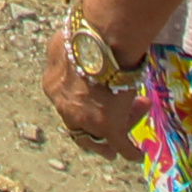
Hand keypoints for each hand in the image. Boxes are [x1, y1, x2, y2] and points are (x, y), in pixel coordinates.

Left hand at [41, 31, 144, 159]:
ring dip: (115, 136)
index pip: (67, 102)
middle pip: (82, 122)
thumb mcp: (64, 44)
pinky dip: (129, 152)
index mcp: (53, 87)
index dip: (82, 103)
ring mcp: (86, 120)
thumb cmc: (84, 36)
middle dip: (95, 128)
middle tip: (105, 137)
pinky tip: (138, 155)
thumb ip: (65, 53)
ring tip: (123, 145)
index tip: (92, 103)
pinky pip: (121, 145)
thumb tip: (65, 46)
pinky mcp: (108, 127)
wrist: (101, 44)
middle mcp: (65, 108)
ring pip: (101, 134)